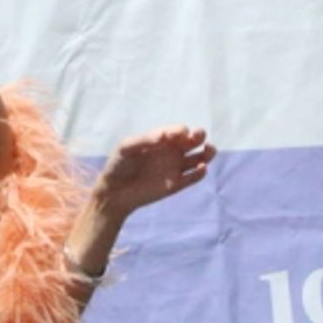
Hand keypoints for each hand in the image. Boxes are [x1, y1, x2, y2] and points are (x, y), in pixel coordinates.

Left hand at [93, 126, 215, 218]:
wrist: (114, 192)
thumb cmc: (118, 165)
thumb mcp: (126, 147)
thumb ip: (145, 139)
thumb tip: (165, 136)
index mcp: (161, 140)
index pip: (178, 131)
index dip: (180, 130)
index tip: (175, 135)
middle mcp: (171, 152)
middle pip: (193, 140)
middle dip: (199, 135)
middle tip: (198, 136)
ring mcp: (175, 168)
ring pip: (200, 157)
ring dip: (208, 152)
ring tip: (208, 149)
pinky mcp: (176, 184)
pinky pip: (194, 177)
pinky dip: (201, 172)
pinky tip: (201, 168)